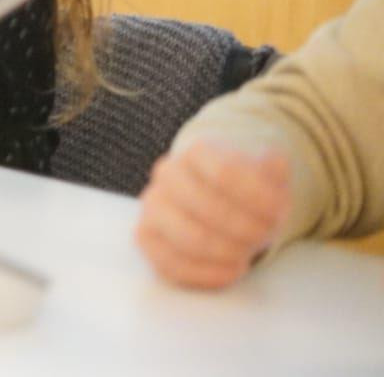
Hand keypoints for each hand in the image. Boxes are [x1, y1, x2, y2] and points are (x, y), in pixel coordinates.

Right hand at [135, 142, 290, 288]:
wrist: (216, 198)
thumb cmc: (244, 189)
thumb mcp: (265, 171)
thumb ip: (274, 167)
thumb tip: (275, 164)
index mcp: (197, 153)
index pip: (225, 172)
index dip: (257, 197)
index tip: (279, 212)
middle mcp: (168, 174)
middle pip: (205, 206)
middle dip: (245, 229)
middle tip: (266, 237)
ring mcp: (153, 206)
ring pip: (187, 237)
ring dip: (227, 251)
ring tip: (249, 254)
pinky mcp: (147, 237)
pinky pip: (170, 263)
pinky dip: (208, 273)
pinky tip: (233, 270)